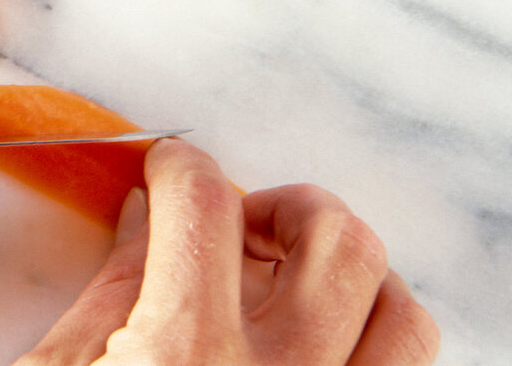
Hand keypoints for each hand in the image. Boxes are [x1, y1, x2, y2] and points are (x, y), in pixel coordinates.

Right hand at [16, 139, 439, 364]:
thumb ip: (109, 290)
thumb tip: (142, 215)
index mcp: (185, 354)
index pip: (205, 202)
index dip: (180, 165)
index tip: (166, 169)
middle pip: (337, 240)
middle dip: (281, 204)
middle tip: (234, 223)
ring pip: (402, 315)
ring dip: (349, 274)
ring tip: (286, 280)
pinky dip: (374, 339)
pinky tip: (313, 344)